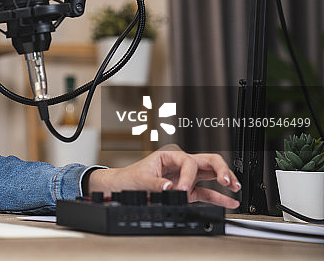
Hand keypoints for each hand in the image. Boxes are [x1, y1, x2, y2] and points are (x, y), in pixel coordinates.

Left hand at [87, 144, 240, 208]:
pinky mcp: (187, 190)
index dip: (188, 176)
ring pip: (211, 174)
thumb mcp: (140, 179)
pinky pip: (206, 192)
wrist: (123, 187)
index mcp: (169, 156)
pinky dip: (218, 197)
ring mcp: (186, 177)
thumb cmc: (130, 178)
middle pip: (207, 161)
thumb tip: (169, 187)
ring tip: (235, 188)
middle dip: (220, 169)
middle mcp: (180, 165)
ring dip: (225, 180)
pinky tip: (230, 202)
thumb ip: (155, 183)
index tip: (182, 189)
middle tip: (227, 181)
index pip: (189, 162)